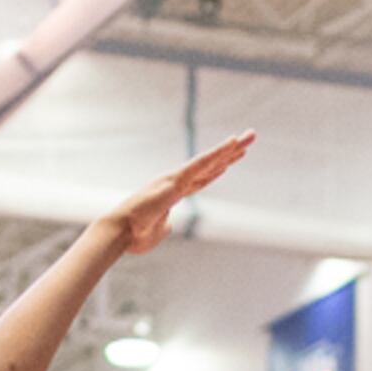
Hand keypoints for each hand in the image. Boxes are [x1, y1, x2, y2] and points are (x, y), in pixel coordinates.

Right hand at [102, 133, 255, 255]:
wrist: (121, 233)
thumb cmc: (135, 235)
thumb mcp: (157, 232)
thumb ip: (165, 226)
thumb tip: (169, 225)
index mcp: (174, 193)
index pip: (202, 178)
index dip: (218, 167)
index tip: (233, 158)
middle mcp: (177, 181)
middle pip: (211, 164)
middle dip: (231, 152)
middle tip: (249, 137)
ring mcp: (177, 178)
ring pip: (210, 160)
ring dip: (231, 147)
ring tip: (250, 135)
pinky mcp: (176, 179)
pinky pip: (201, 163)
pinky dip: (217, 152)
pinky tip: (232, 142)